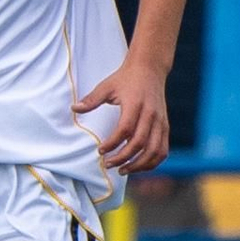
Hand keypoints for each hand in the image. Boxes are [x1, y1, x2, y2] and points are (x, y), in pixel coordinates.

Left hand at [76, 57, 169, 172]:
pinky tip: (139, 166)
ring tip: (123, 170)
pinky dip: (153, 162)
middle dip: (123, 158)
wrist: (150, 69)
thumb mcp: (107, 86)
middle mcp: (151, 115)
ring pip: (155, 150)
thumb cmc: (126, 79)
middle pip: (140, 143)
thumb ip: (91, 100)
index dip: (113, 143)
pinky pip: (163, 149)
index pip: (125, 130)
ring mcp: (161, 122)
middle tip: (108, 164)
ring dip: (139, 164)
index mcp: (136, 105)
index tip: (101, 151)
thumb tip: (74, 109)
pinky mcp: (165, 126)